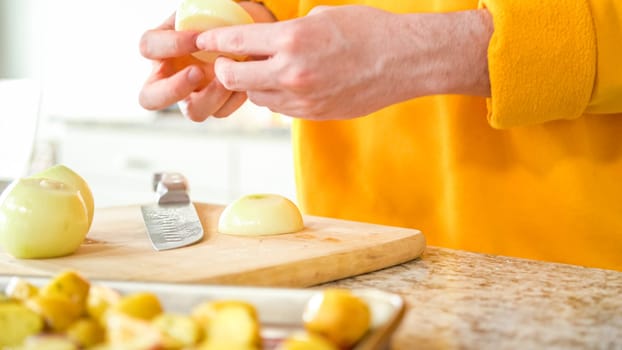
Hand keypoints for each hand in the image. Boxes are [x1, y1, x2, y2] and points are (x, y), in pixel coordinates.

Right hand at [138, 13, 246, 120]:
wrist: (243, 33)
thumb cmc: (218, 17)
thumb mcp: (205, 10)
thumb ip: (200, 16)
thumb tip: (213, 27)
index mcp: (159, 47)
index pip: (149, 47)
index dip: (171, 44)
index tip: (198, 38)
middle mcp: (169, 77)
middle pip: (150, 98)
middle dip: (174, 89)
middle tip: (198, 72)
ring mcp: (192, 95)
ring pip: (193, 112)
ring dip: (213, 96)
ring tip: (229, 78)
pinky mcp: (215, 106)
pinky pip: (221, 112)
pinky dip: (234, 98)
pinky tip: (244, 82)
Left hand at [196, 6, 491, 119]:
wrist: (404, 61)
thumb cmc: (368, 31)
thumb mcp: (321, 17)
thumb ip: (287, 32)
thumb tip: (266, 42)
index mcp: (291, 40)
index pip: (235, 42)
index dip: (212, 41)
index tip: (201, 41)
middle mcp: (291, 72)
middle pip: (234, 79)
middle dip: (224, 70)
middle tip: (228, 62)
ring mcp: (303, 98)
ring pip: (257, 97)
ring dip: (253, 85)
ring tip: (266, 72)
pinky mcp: (314, 114)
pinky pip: (281, 108)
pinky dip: (276, 97)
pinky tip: (288, 84)